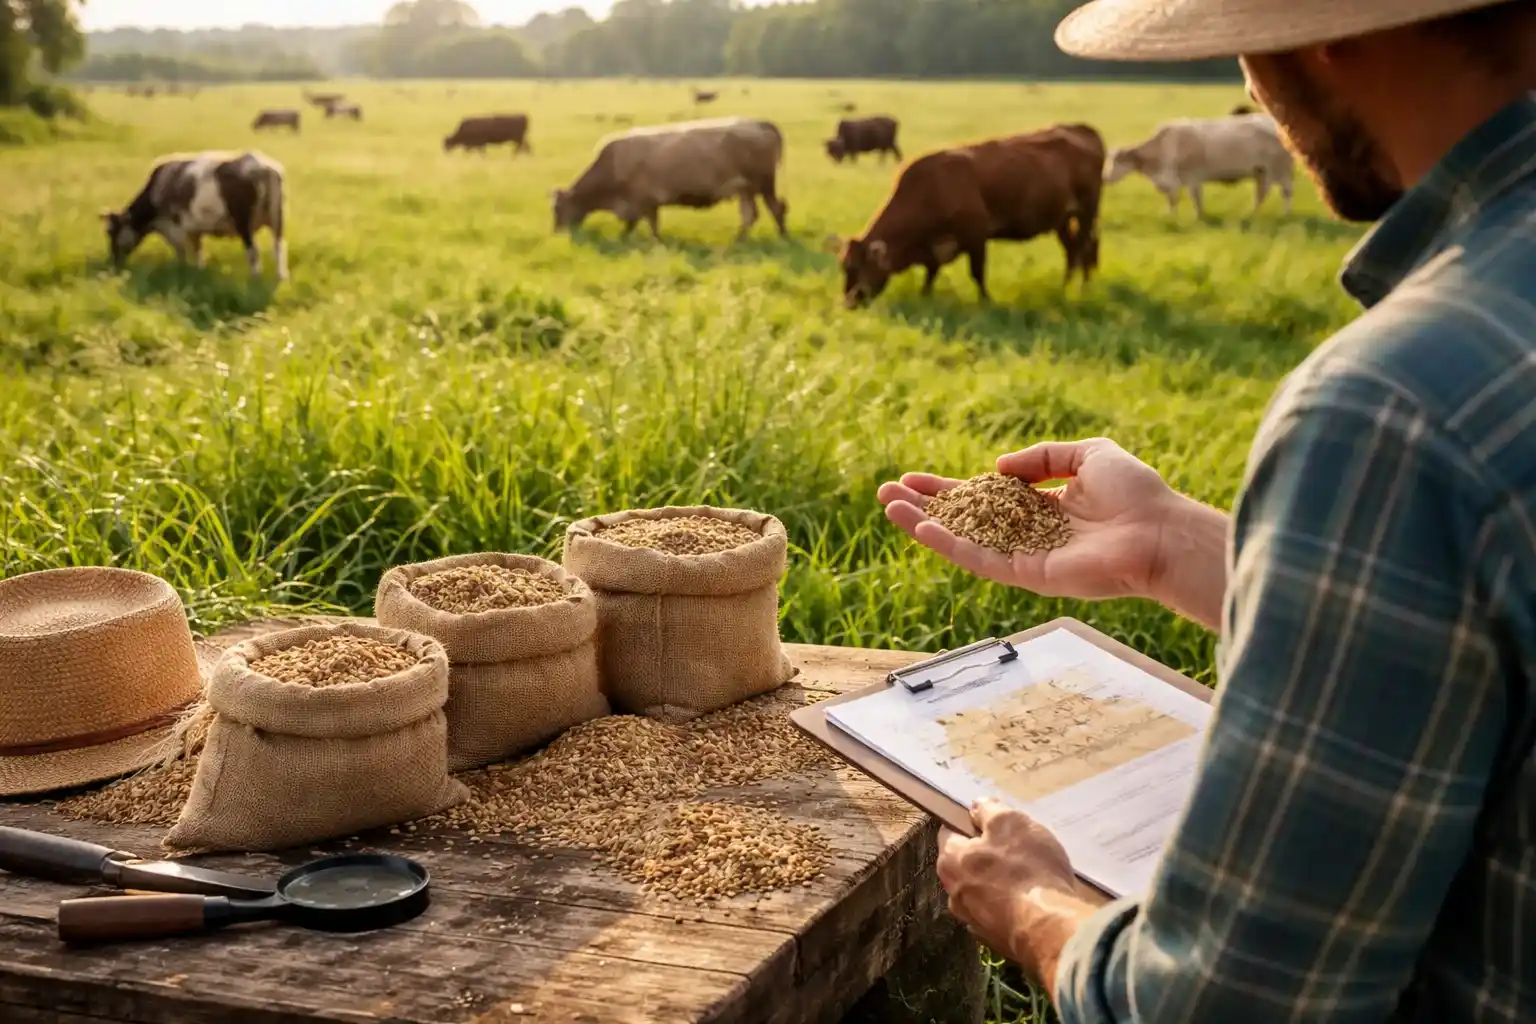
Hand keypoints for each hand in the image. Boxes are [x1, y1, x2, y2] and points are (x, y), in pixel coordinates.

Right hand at [878, 438, 1179, 601]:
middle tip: (886, 494)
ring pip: (963, 541)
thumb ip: (1042, 457)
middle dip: (924, 507)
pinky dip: (950, 546)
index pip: (983, 497)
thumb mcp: (1089, 453)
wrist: (1160, 533)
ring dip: (923, 525)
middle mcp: (1028, 534)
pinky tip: (924, 528)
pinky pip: (981, 560)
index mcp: (1042, 507)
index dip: (948, 488)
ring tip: (889, 508)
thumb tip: (998, 467)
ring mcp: (1025, 557)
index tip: (913, 478)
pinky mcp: (1027, 575)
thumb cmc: (1136, 493)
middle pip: (964, 519)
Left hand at [937, 799, 1095, 990]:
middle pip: (967, 865)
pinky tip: (1033, 902)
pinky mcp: (995, 941)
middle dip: (987, 855)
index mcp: (950, 862)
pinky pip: (1000, 914)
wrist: (1049, 930)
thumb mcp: (1012, 823)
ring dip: (1000, 883)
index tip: (994, 823)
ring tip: (1031, 877)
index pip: (949, 833)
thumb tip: (976, 807)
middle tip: (1018, 849)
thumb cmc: (1027, 870)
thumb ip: (989, 811)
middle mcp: (953, 894)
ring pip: (983, 891)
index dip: (971, 824)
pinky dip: (1011, 906)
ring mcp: (973, 921)